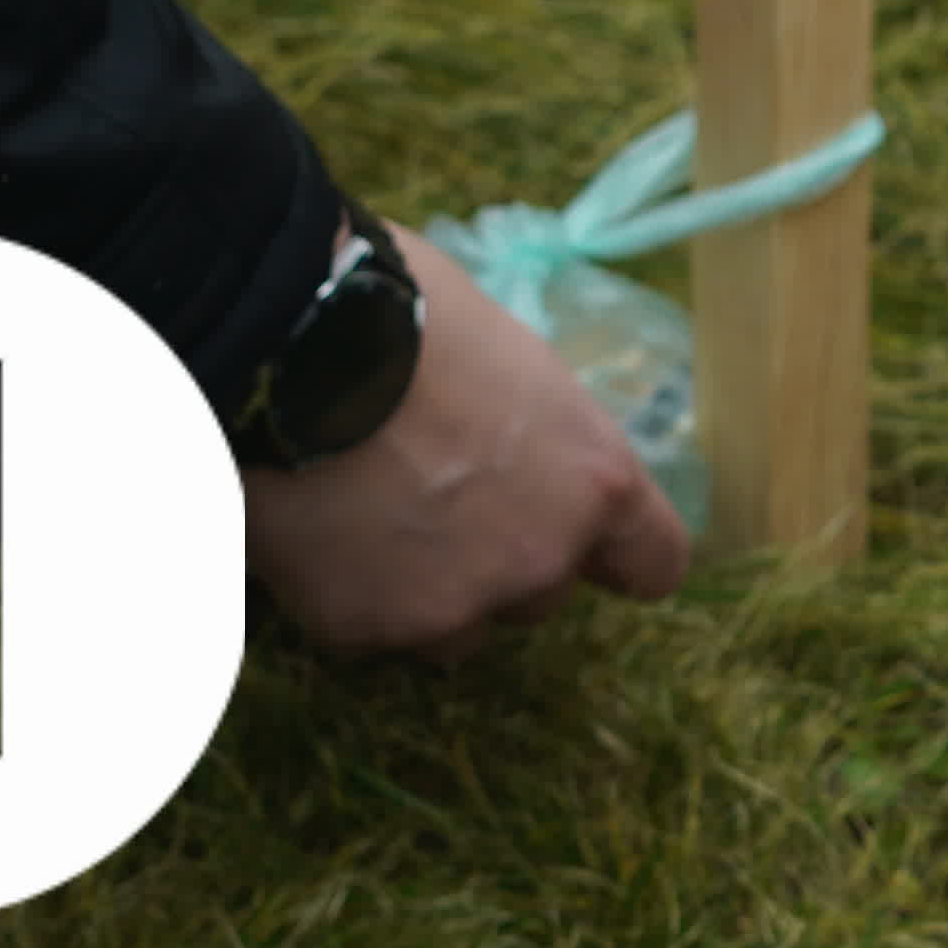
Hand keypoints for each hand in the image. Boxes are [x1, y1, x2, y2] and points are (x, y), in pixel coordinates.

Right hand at [239, 221, 689, 653]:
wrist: (293, 349)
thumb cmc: (416, 318)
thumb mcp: (516, 366)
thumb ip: (537, 436)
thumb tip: (517, 443)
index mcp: (596, 484)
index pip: (654, 562)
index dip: (621, 556)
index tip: (600, 551)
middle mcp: (538, 561)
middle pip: (542, 591)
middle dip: (502, 557)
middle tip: (439, 500)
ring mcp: (448, 606)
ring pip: (454, 626)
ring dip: (427, 590)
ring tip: (368, 519)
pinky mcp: (360, 629)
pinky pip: (366, 625)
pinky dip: (344, 591)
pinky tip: (315, 529)